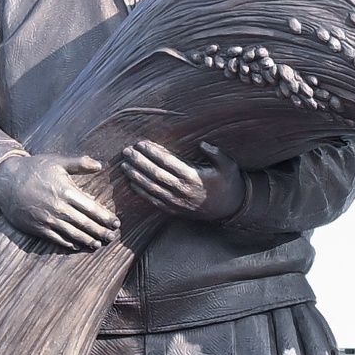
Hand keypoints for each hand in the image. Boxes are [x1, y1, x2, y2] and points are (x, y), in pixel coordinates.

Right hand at [0, 152, 118, 249]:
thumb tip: (99, 165)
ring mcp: (47, 219)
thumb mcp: (56, 161)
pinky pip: (56, 238)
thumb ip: (79, 164)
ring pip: (73, 233)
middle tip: (112, 237)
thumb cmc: (33, 169)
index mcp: (66, 191)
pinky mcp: (37, 227)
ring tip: (98, 244)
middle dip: (101, 231)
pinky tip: (77, 246)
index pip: (91, 208)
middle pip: (85, 223)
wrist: (5, 181)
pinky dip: (68, 243)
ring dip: (87, 240)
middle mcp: (58, 207)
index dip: (105, 217)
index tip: (116, 223)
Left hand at [120, 139, 245, 221]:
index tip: (141, 144)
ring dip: (136, 176)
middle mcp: (182, 190)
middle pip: (155, 174)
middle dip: (139, 162)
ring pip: (151, 188)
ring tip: (124, 165)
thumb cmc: (228, 182)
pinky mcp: (174, 210)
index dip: (152, 152)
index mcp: (193, 177)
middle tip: (126, 152)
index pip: (167, 162)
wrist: (230, 208)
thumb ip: (216, 154)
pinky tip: (132, 184)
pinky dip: (141, 192)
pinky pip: (154, 201)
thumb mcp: (228, 165)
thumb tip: (202, 144)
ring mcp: (176, 202)